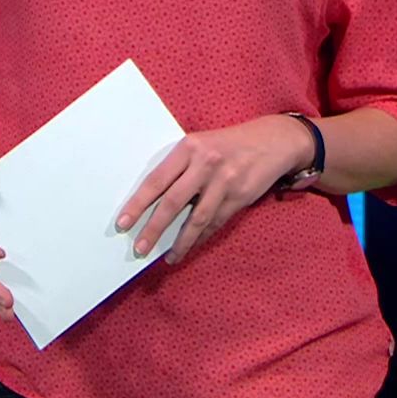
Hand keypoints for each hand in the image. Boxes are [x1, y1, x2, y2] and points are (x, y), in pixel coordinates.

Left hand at [115, 115, 313, 264]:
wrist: (273, 141)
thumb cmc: (227, 144)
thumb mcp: (199, 145)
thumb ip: (178, 167)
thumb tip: (151, 200)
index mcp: (188, 148)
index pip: (156, 180)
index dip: (137, 204)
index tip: (123, 222)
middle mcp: (205, 164)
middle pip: (173, 203)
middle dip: (153, 229)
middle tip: (139, 248)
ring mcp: (224, 182)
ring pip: (196, 219)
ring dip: (180, 242)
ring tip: (167, 257)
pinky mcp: (240, 197)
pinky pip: (216, 223)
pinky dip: (201, 237)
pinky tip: (190, 247)